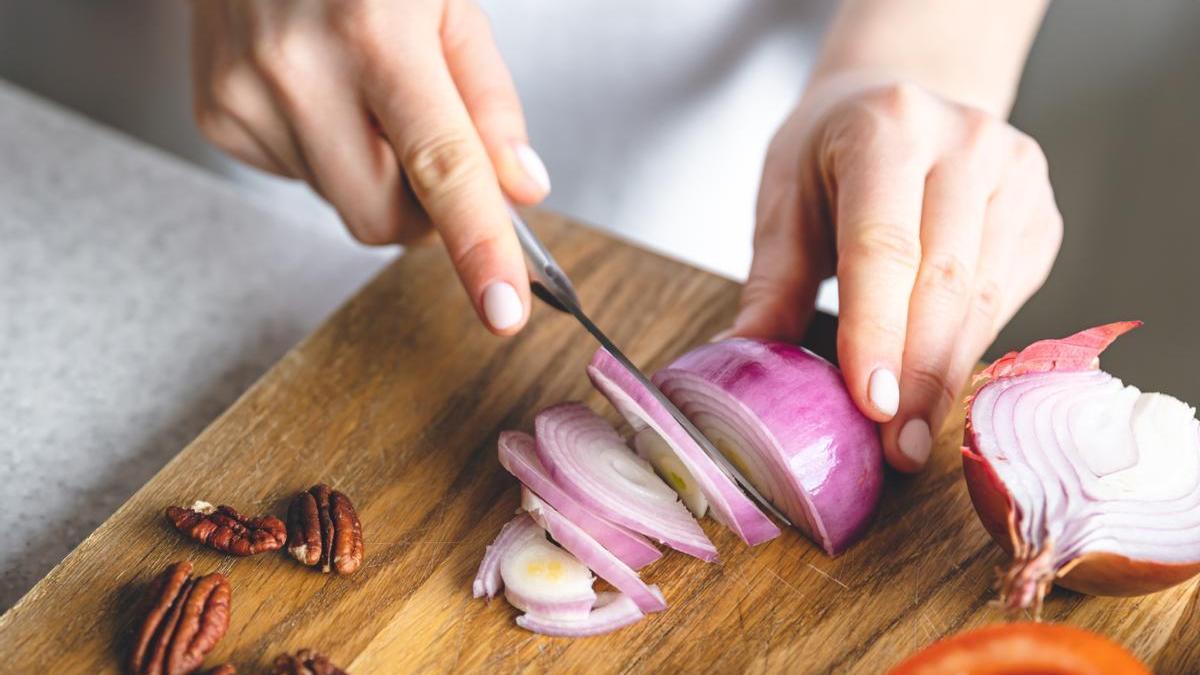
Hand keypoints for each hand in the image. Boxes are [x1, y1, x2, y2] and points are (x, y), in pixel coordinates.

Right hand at [188, 0, 550, 334]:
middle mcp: (299, 71)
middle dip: (421, 210)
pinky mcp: (217, 115)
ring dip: (372, 172)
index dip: (478, 248)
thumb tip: (519, 191)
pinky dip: (326, 152)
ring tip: (361, 89)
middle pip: (382, 220)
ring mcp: (246, 97)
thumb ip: (489, 101)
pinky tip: (318, 91)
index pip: (442, 168)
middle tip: (429, 146)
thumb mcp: (448, 1)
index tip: (504, 311)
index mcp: (375, 34)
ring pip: (342, 204)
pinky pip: (298, 180)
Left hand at [733, 80, 1061, 471]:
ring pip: (985, 297)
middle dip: (919, 375)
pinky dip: (970, 349)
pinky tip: (940, 388)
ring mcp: (1016, 175)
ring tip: (913, 437)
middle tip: (897, 448)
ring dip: (948, 376)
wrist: (897, 105)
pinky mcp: (1040, 213)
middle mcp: (966, 142)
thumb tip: (741, 362)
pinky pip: (1008, 298)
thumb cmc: (830, 154)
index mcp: (887, 128)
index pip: (883, 246)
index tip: (871, 405)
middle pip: (945, 279)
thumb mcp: (785, 201)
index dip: (878, 331)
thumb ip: (772, 283)